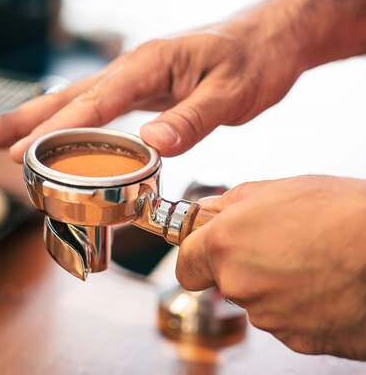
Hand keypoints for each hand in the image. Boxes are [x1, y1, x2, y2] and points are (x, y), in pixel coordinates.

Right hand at [0, 20, 304, 162]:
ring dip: (32, 122)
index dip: (54, 131)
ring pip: (71, 102)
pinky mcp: (138, 91)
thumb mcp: (230, 93)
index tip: (22, 155)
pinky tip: (53, 137)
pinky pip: (92, 109)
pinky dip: (64, 124)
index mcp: (147, 64)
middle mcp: (130, 69)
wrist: (268, 40)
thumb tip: (151, 146)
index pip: (91, 103)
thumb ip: (191, 119)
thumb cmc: (251, 60)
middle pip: (63, 98)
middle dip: (19, 122)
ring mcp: (131, 79)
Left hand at [177, 175, 365, 359]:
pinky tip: (325, 286)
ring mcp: (270, 317)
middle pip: (223, 281)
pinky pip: (287, 322)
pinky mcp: (300, 340)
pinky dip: (300, 307)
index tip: (207, 251)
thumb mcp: (279, 190)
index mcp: (226, 245)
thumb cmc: (345, 214)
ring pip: (258, 302)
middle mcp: (240, 285)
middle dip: (242, 265)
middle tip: (280, 246)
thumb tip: (208, 212)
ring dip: (274, 286)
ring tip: (312, 263)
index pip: (185, 262)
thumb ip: (231, 204)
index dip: (197, 255)